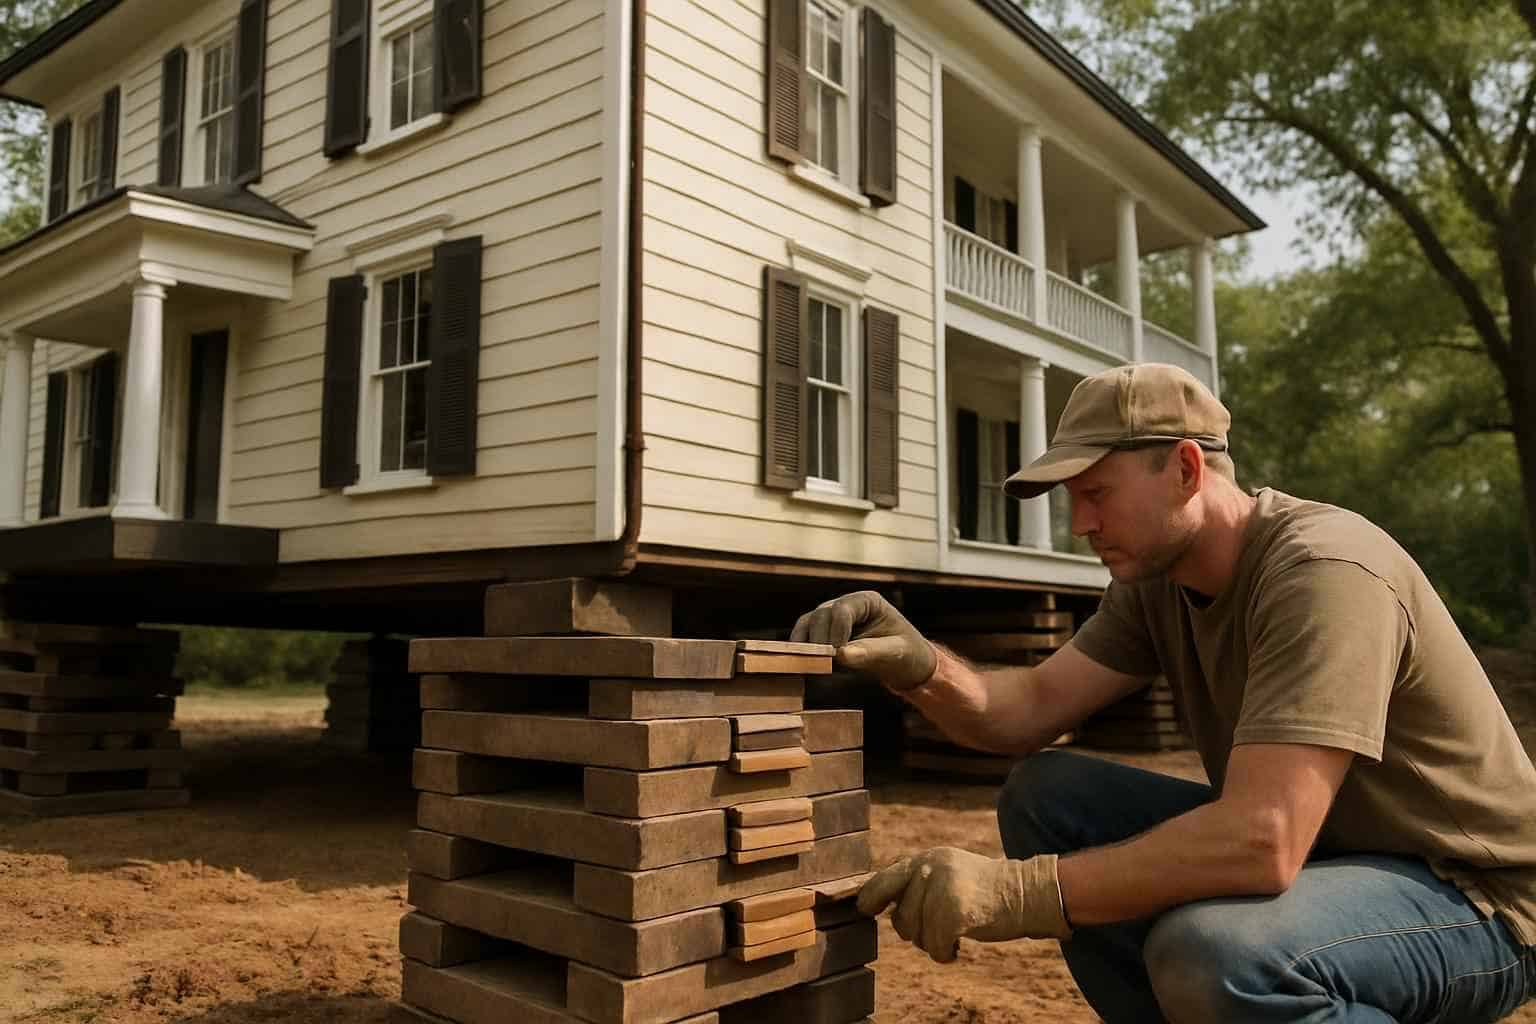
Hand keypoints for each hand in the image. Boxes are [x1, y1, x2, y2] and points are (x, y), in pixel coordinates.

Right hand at [789, 591, 936, 690]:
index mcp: (867, 601)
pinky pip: (805, 638)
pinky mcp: (824, 634)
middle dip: (820, 640)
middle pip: (821, 615)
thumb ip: (871, 652)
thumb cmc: (906, 652)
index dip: (836, 630)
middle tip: (823, 664)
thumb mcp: (895, 652)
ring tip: (811, 666)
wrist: (905, 663)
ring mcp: (832, 618)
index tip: (836, 654)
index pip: (842, 608)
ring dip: (806, 645)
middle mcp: (846, 605)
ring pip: (807, 624)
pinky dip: (802, 650)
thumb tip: (841, 655)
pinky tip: (803, 665)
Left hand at [856, 847, 1070, 961]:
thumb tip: (878, 904)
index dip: (870, 898)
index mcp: (925, 858)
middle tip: (936, 931)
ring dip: (932, 944)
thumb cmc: (984, 891)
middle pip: (899, 916)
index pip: (883, 878)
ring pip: (915, 934)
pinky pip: (935, 947)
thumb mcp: (947, 873)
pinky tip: (958, 947)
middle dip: (913, 931)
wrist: (1025, 893)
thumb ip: (917, 882)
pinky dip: (945, 954)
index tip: (864, 909)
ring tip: (953, 934)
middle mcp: (929, 867)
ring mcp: (941, 887)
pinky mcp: (954, 910)